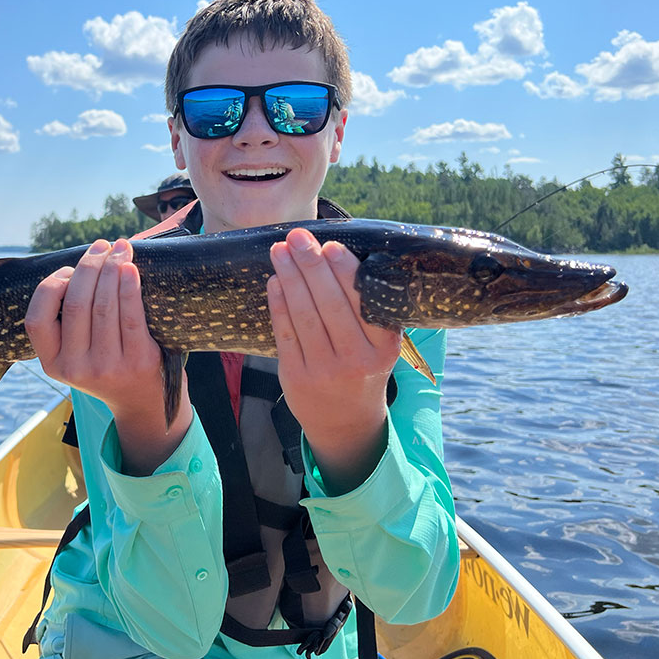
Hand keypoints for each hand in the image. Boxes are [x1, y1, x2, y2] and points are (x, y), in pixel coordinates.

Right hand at [25, 238, 190, 474]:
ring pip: (103, 305)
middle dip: (89, 266)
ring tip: (120, 248)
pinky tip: (130, 268)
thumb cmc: (107, 364)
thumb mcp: (76, 355)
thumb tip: (81, 264)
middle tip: (101, 246)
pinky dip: (129, 286)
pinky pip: (131, 314)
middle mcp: (75, 368)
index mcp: (52, 363)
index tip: (70, 269)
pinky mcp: (137, 361)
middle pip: (75, 303)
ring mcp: (107, 366)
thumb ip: (68, 322)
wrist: (143, 403)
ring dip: (111, 268)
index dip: (51, 286)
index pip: (36, 319)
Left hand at [267, 228, 401, 493]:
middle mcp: (356, 359)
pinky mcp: (296, 377)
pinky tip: (274, 281)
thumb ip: (364, 309)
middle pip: (329, 303)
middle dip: (310, 265)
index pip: (361, 301)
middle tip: (297, 237)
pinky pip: (284, 333)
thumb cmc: (362, 368)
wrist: (346, 422)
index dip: (343, 271)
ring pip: (303, 315)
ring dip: (289, 278)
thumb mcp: (378, 344)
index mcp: (384, 346)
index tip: (329, 245)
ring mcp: (324, 370)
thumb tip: (333, 255)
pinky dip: (278, 304)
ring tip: (279, 251)